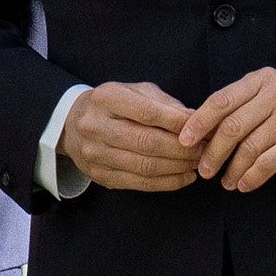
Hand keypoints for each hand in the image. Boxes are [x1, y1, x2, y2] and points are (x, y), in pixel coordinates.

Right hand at [58, 80, 202, 194]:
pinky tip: (185, 177)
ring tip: (198, 163)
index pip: (147, 112)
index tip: (202, 128)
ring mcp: (95, 154)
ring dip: (178, 167)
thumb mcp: (135, 92)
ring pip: (144, 166)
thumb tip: (196, 120)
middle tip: (205, 150)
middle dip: (182, 149)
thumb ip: (165, 104)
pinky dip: (167, 182)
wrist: (70, 124)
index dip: (177, 123)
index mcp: (106, 99)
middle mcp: (95, 126)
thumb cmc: (113, 105)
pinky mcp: (99, 175)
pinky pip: (139, 183)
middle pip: (146, 143)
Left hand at [180, 67, 275, 193]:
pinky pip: (268, 161)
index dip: (198, 122)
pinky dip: (252, 176)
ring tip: (225, 181)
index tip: (184, 141)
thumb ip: (244, 106)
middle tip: (203, 170)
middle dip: (212, 152)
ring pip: (249, 147)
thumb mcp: (273, 95)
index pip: (220, 100)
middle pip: (231, 126)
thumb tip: (204, 130)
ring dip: (232, 169)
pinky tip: (244, 184)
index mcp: (262, 79)